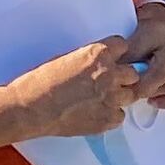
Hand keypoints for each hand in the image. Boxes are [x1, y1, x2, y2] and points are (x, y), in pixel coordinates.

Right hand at [9, 38, 148, 139]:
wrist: (30, 108)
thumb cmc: (40, 83)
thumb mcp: (67, 58)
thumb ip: (90, 60)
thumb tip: (101, 64)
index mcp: (98, 54)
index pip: (123, 46)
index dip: (116, 54)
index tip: (113, 59)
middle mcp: (109, 74)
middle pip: (133, 73)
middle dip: (123, 77)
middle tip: (108, 83)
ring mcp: (111, 98)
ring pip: (130, 95)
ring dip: (119, 96)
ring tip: (100, 99)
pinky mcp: (108, 119)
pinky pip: (120, 116)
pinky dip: (111, 115)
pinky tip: (95, 113)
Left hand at [125, 4, 164, 110]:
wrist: (162, 22)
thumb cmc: (147, 28)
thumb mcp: (133, 35)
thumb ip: (125, 55)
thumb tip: (114, 73)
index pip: (152, 67)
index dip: (136, 79)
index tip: (121, 85)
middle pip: (162, 79)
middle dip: (142, 89)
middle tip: (125, 92)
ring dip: (152, 93)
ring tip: (136, 93)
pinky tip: (154, 102)